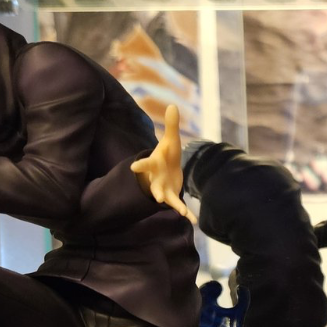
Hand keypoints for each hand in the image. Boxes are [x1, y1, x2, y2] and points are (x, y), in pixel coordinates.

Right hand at [131, 105, 194, 222]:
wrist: (165, 171)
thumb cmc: (166, 155)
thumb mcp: (171, 140)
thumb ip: (171, 125)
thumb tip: (173, 105)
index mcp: (154, 164)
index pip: (146, 164)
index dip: (140, 167)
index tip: (133, 168)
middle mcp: (156, 179)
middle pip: (155, 186)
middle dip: (156, 191)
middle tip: (157, 197)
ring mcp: (163, 189)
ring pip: (165, 198)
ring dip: (171, 203)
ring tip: (180, 212)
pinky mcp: (172, 196)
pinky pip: (178, 206)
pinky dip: (186, 213)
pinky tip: (193, 221)